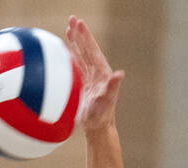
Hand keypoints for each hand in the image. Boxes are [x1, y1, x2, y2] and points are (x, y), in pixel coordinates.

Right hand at [66, 16, 124, 132]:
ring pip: (82, 55)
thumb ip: (113, 87)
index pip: (92, 50)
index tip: (78, 23)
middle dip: (80, 34)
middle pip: (87, 49)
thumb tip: (120, 74)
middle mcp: (98, 73)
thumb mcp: (106, 102)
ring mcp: (91, 78)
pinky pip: (78, 65)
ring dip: (76, 42)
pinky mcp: (86, 84)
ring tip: (69, 29)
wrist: (98, 129)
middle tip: (72, 18)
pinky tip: (67, 50)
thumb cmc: (101, 117)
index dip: (85, 37)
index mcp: (102, 73)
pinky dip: (73, 55)